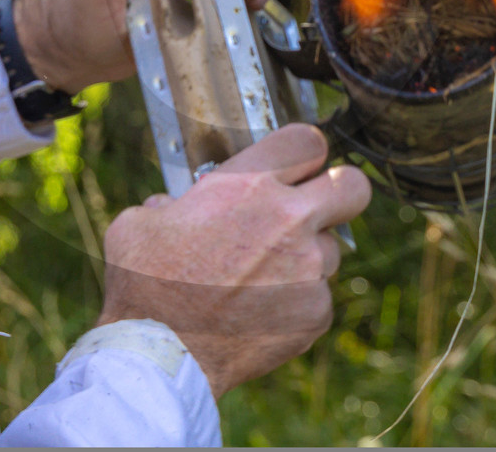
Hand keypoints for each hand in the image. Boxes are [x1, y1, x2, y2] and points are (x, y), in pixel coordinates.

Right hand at [95, 124, 371, 396]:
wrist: (160, 354)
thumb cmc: (144, 283)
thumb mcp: (141, 222)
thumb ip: (170, 204)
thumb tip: (171, 208)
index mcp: (248, 185)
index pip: (308, 141)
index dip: (302, 152)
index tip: (293, 166)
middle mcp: (289, 220)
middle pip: (353, 186)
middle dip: (339, 192)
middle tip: (314, 206)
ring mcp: (309, 269)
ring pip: (332, 249)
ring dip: (307, 257)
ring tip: (262, 277)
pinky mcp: (316, 313)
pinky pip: (319, 296)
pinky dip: (296, 302)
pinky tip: (259, 312)